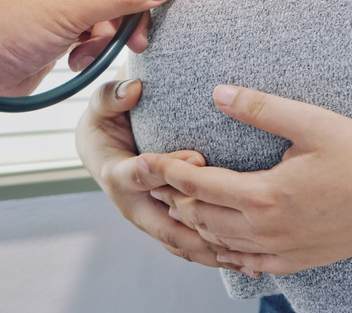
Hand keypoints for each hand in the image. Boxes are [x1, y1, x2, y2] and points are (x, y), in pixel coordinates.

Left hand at [0, 0, 183, 108]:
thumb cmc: (3, 29)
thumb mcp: (68, 11)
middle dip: (129, 6)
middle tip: (141, 33)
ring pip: (108, 6)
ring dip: (112, 30)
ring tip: (105, 50)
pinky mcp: (60, 24)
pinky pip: (94, 27)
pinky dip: (94, 44)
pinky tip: (79, 59)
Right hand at [75, 78, 248, 274]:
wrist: (102, 150)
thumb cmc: (105, 123)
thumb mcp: (102, 106)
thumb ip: (113, 95)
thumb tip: (133, 87)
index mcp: (116, 175)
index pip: (138, 177)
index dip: (165, 169)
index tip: (195, 157)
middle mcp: (133, 205)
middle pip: (166, 226)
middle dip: (200, 227)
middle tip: (235, 222)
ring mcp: (150, 220)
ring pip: (182, 244)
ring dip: (214, 252)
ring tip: (249, 257)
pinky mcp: (165, 227)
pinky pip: (191, 248)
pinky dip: (217, 256)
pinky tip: (248, 263)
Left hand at [139, 85, 351, 275]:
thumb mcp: (311, 123)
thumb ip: (260, 107)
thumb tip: (218, 92)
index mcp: (264, 195)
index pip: (198, 185)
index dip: (168, 171)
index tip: (147, 159)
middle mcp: (266, 229)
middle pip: (201, 218)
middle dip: (176, 198)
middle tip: (163, 179)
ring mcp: (281, 250)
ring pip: (219, 244)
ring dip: (195, 225)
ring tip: (181, 206)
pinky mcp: (297, 260)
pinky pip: (247, 264)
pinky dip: (225, 252)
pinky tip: (220, 243)